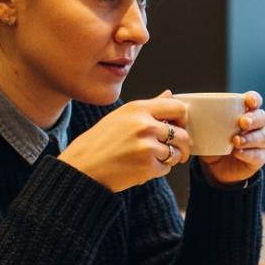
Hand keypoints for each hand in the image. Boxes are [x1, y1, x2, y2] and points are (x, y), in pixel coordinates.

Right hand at [57, 91, 186, 192]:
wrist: (82, 167)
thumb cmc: (99, 142)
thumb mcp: (121, 116)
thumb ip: (149, 107)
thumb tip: (169, 94)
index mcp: (138, 109)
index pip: (178, 107)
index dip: (182, 119)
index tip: (178, 127)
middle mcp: (145, 125)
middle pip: (183, 134)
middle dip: (182, 145)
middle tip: (177, 150)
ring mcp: (147, 147)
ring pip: (175, 153)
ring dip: (169, 158)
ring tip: (151, 158)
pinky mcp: (148, 167)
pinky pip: (166, 168)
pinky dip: (158, 170)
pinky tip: (142, 167)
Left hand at [198, 91, 264, 186]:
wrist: (215, 169)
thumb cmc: (211, 142)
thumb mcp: (202, 127)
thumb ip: (191, 113)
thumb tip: (169, 94)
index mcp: (244, 113)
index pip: (254, 101)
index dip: (254, 99)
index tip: (248, 100)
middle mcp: (255, 126)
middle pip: (262, 118)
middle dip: (253, 118)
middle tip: (242, 122)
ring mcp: (259, 143)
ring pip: (262, 137)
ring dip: (250, 138)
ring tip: (236, 141)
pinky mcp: (258, 158)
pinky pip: (257, 155)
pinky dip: (248, 153)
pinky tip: (237, 153)